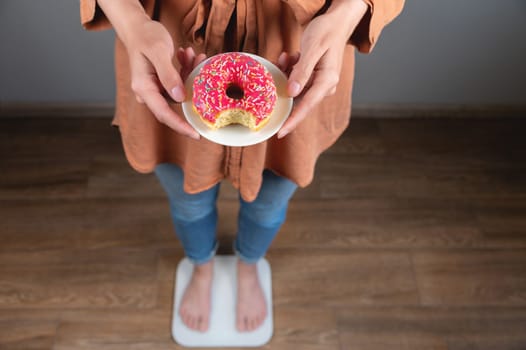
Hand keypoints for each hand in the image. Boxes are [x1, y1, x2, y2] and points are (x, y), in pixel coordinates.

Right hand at [98, 0, 204, 138]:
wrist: (138, 28)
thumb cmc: (146, 36)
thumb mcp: (158, 51)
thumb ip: (169, 75)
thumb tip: (179, 98)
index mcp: (143, 88)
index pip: (163, 114)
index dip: (180, 126)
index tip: (196, 134)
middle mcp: (148, 92)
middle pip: (175, 104)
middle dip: (191, 91)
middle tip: (202, 70)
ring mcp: (155, 89)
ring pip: (180, 92)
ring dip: (189, 74)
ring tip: (192, 54)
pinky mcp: (161, 84)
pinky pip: (179, 84)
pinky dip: (186, 70)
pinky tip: (187, 55)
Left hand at [277, 0, 368, 138]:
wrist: (336, 22)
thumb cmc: (326, 31)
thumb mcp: (312, 48)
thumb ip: (302, 71)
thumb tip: (292, 93)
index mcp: (327, 81)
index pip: (307, 106)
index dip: (292, 121)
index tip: (280, 133)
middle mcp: (324, 86)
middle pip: (298, 100)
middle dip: (284, 88)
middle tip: (279, 69)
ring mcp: (319, 83)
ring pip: (294, 89)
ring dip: (286, 74)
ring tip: (287, 57)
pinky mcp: (313, 79)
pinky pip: (295, 81)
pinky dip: (289, 69)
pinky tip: (290, 56)